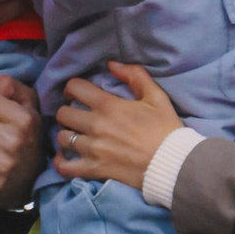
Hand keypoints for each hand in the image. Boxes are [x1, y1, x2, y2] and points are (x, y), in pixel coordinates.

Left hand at [53, 61, 183, 189]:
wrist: (173, 163)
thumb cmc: (166, 129)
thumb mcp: (156, 96)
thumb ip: (135, 75)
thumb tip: (111, 65)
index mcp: (108, 105)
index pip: (74, 88)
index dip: (72, 88)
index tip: (76, 93)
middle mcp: (95, 125)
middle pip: (62, 113)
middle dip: (67, 112)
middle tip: (76, 116)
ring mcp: (92, 149)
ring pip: (62, 138)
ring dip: (66, 135)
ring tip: (75, 136)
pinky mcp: (94, 169)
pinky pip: (65, 167)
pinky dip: (62, 163)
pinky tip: (65, 158)